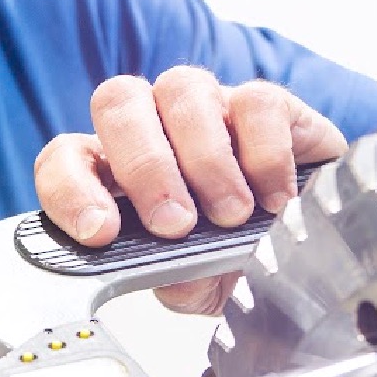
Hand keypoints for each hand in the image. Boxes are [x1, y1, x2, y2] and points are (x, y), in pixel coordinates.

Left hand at [32, 68, 346, 313]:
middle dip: (144, 165)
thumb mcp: (198, 287)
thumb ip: (178, 282)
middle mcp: (155, 126)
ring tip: (232, 216)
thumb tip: (178, 278)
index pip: (66, 157)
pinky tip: (275, 201)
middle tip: (176, 224)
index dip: (72, 189)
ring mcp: (209, 107)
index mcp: (117, 171)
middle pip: (117, 101)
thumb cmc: (238, 262)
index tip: (101, 232)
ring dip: (205, 159)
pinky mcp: (268, 104)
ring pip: (182, 89)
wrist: (310, 252)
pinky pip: (257, 102)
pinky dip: (265, 155)